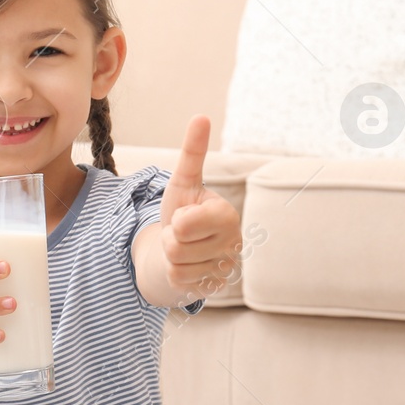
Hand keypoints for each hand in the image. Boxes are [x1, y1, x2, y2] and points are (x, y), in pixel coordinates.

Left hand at [157, 115, 242, 300]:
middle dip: (170, 239)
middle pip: (176, 246)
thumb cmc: (184, 212)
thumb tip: (201, 116)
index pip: (183, 225)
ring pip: (176, 265)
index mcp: (227, 215)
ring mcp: (226, 268)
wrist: (183, 247)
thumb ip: (193, 153)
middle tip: (182, 235)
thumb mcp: (183, 183)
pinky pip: (178, 281)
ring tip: (185, 248)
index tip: (186, 217)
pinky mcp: (215, 288)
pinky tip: (188, 266)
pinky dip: (175, 274)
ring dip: (172, 257)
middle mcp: (233, 244)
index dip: (176, 221)